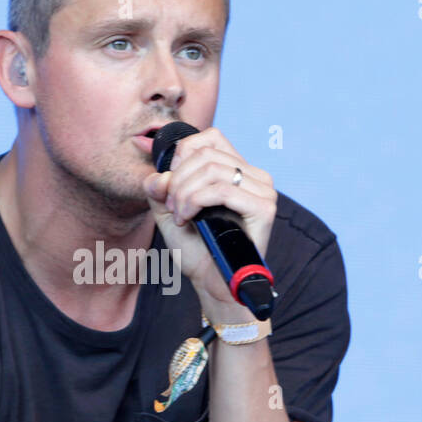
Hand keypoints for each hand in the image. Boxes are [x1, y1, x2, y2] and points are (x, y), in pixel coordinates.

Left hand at [142, 127, 275, 319]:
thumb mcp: (168, 212)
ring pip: (212, 168)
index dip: (182, 156)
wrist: (211, 284)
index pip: (210, 138)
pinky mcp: (264, 208)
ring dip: (184, 192)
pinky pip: (223, 190)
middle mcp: (254, 175)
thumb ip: (159, 189)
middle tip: (171, 208)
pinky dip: (196, 201)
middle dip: (178, 179)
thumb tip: (157, 175)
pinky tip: (188, 219)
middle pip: (206, 153)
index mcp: (237, 170)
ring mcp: (262, 190)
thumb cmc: (196, 249)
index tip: (170, 186)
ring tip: (178, 216)